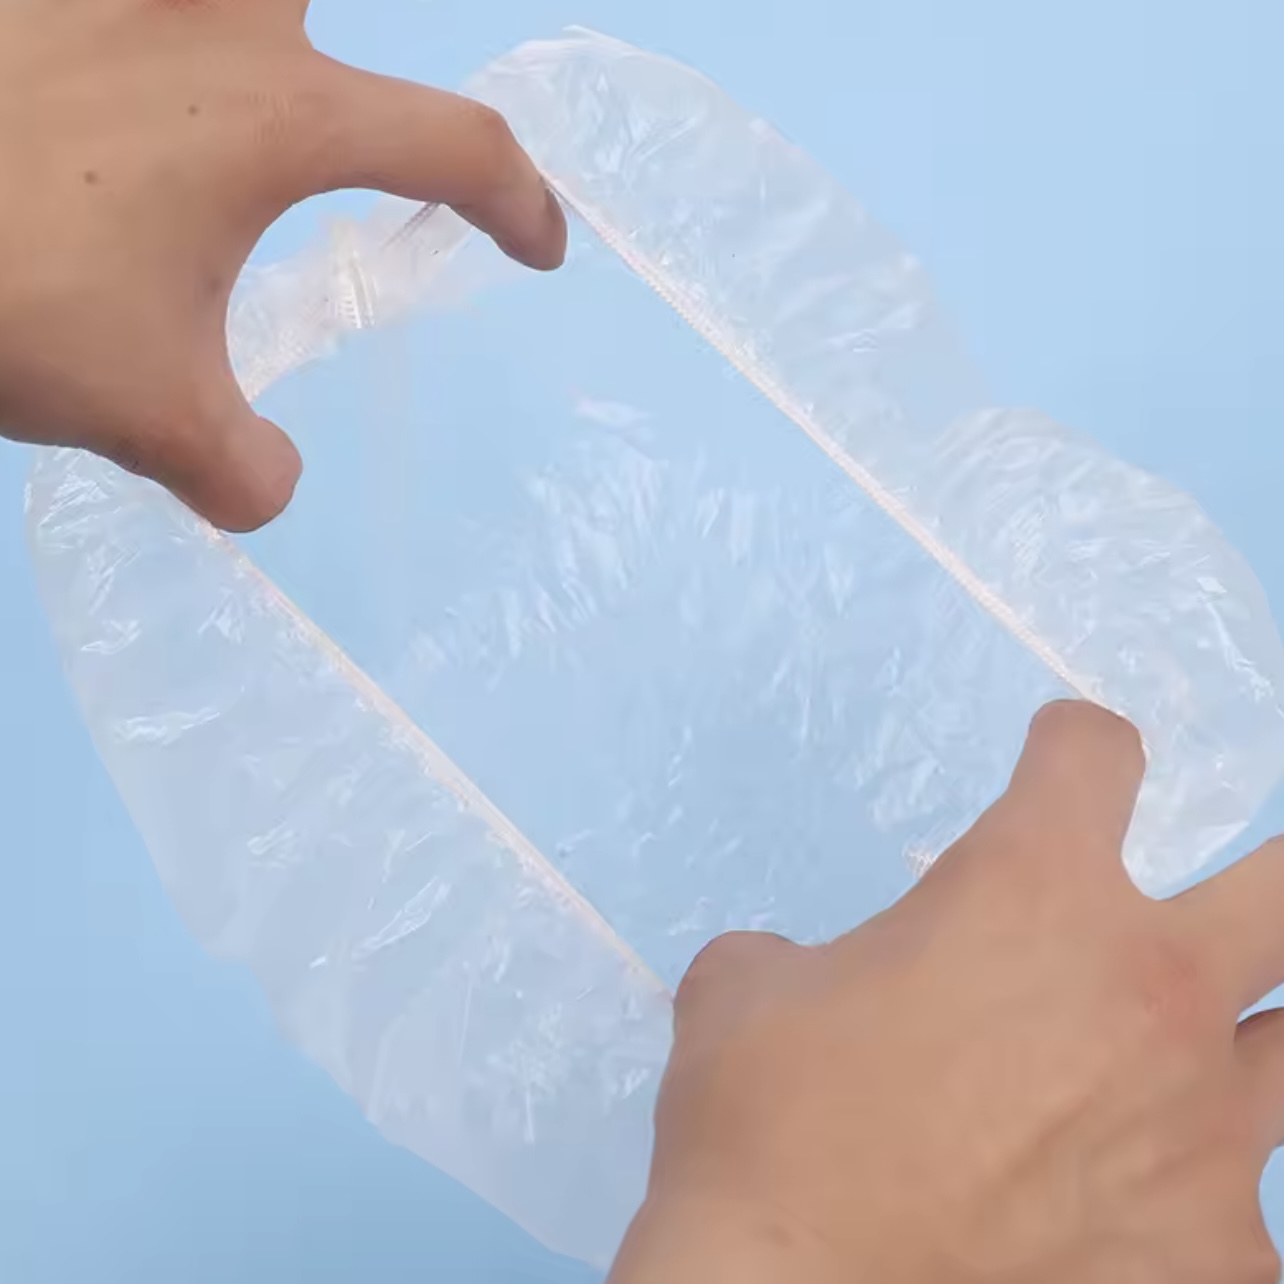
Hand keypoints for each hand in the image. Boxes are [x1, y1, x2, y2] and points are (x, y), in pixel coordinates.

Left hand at [0, 0, 564, 530]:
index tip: (539, 251)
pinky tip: (94, 107)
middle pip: (326, 14)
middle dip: (350, 82)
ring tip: (204, 135)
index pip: (458, 145)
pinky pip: (125, 21)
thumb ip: (244, 469)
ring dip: (246, 50)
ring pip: (233, 1)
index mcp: (280, 120)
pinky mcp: (43, 11)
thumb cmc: (12, 293)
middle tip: (320, 147)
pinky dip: (135, 55)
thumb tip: (268, 485)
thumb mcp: (150, 414)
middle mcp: (214, 24)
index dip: (520, 200)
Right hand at [612, 703, 1283, 1282]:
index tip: (1059, 754)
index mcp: (1033, 890)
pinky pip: (1241, 1217)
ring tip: (1164, 1064)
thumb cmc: (768, 1122)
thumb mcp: (744, 989)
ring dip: (1234, 1041)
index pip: (1097, 754)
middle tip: (1201, 901)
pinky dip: (1187, 1203)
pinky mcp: (1218, 1256)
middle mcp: (1148, 984)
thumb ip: (803, 953)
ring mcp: (1205, 1126)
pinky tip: (1120, 1221)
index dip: (1071, 741)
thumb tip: (806, 979)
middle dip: (1256, 870)